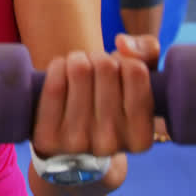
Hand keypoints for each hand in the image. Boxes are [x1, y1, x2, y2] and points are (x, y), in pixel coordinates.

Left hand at [27, 34, 158, 195]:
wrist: (73, 152)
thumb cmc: (113, 106)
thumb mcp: (141, 85)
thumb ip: (148, 53)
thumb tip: (122, 43)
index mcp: (141, 137)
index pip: (136, 71)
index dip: (125, 60)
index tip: (120, 69)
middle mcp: (111, 143)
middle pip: (105, 66)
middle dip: (98, 57)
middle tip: (95, 67)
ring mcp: (77, 142)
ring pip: (79, 69)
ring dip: (77, 59)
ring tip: (78, 68)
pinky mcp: (48, 138)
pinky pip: (53, 84)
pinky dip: (57, 66)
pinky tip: (61, 69)